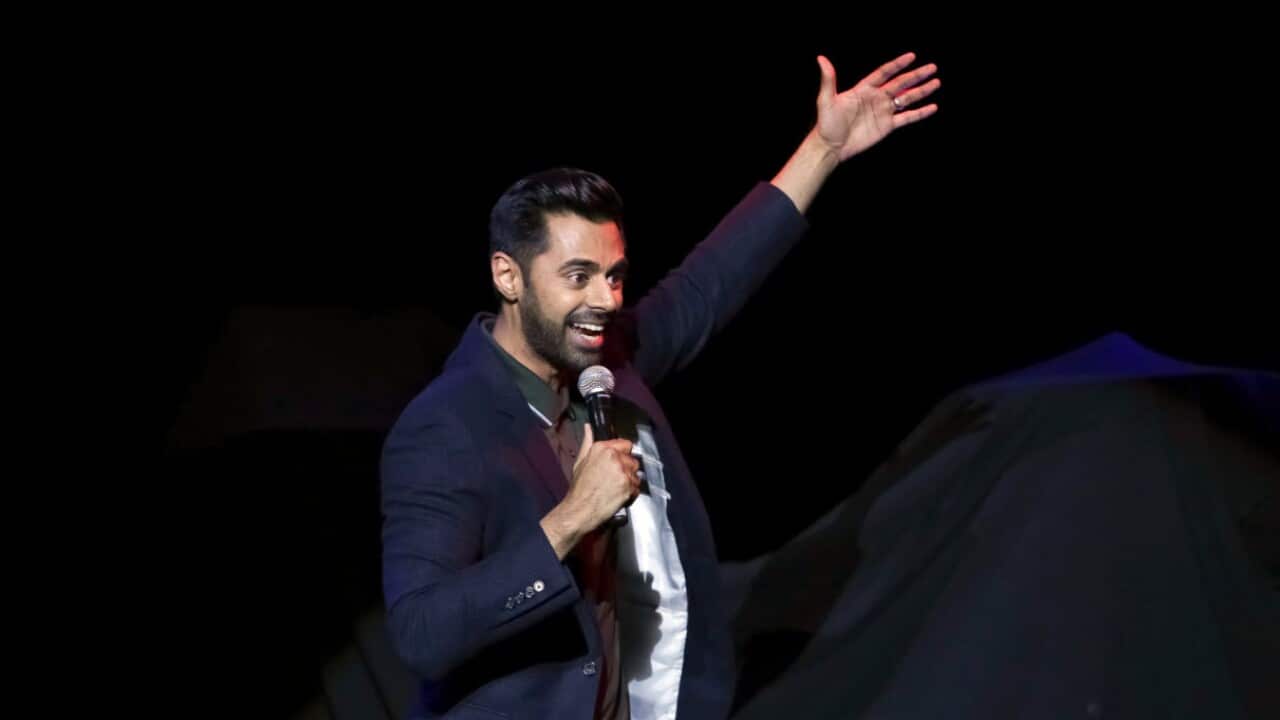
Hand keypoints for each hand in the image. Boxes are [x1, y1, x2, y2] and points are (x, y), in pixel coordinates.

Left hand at [814, 52, 939, 160]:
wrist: (831, 147)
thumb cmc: (826, 124)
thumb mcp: (826, 100)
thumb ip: (828, 79)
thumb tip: (821, 59)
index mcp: (864, 89)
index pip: (884, 73)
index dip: (897, 65)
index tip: (912, 57)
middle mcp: (876, 98)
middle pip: (900, 83)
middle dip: (916, 76)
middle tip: (932, 68)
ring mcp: (883, 112)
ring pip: (906, 99)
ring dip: (921, 91)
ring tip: (936, 83)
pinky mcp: (887, 126)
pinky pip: (907, 118)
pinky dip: (920, 113)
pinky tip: (932, 107)